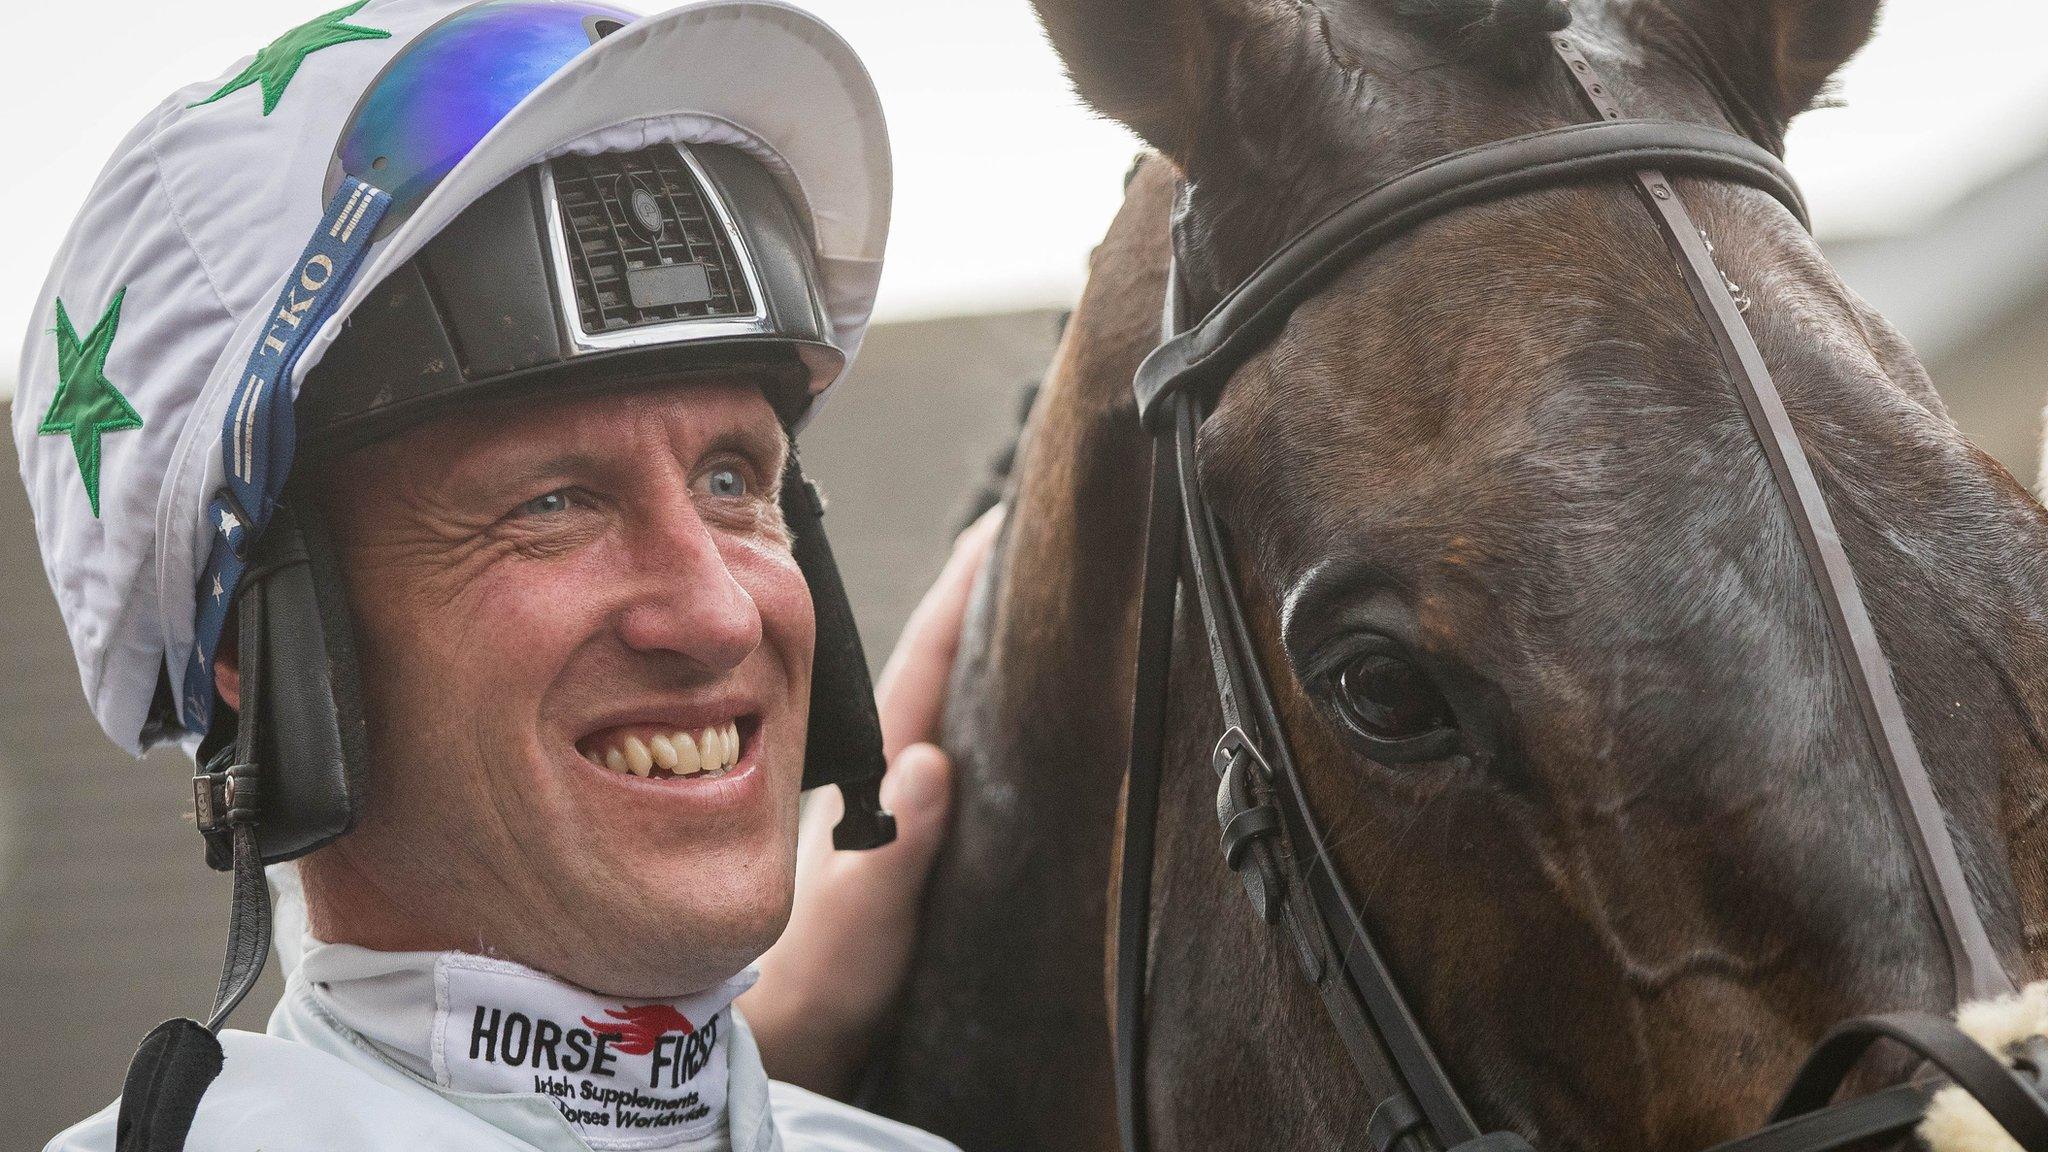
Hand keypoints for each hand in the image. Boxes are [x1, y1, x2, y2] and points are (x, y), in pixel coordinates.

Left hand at [741, 508, 1002, 1096]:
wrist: (796, 1030)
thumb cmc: (817, 979)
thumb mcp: (856, 921)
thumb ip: (889, 855)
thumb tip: (931, 764)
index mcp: (872, 766)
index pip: (925, 657)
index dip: (962, 587)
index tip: (1002, 521)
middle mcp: (891, 766)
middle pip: (948, 658)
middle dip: (991, 590)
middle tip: (1046, 527)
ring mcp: (906, 794)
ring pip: (957, 695)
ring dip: (997, 639)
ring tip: (1050, 586)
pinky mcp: (924, 828)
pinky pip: (967, 740)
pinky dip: (998, 702)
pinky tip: (1034, 692)